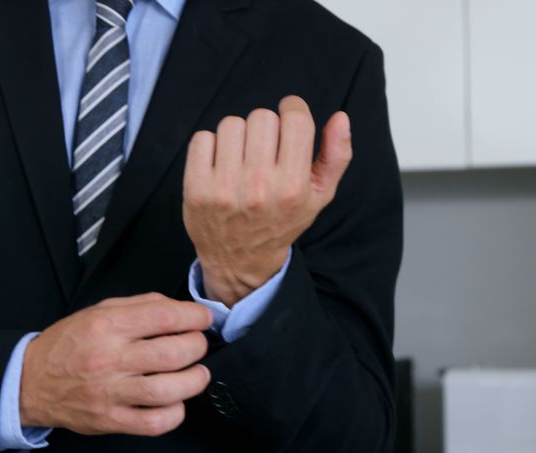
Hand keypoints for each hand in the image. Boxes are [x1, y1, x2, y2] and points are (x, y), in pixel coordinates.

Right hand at [20, 293, 212, 436]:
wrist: (31, 382)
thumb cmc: (69, 344)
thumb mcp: (98, 311)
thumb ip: (140, 305)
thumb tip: (180, 309)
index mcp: (107, 326)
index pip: (165, 317)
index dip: (195, 316)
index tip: (203, 319)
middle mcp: (109, 358)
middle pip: (173, 354)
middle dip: (197, 347)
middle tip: (198, 345)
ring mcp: (110, 393)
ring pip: (168, 390)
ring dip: (194, 380)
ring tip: (197, 374)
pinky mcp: (111, 420)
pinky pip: (154, 422)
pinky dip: (175, 413)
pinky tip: (176, 401)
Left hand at [183, 95, 352, 306]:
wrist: (239, 259)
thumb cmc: (282, 220)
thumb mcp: (319, 195)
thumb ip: (336, 156)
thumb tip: (340, 118)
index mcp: (292, 187)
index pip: (295, 119)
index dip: (293, 110)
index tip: (289, 119)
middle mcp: (258, 188)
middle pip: (262, 116)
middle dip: (266, 127)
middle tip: (264, 148)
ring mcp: (223, 189)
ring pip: (231, 124)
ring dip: (238, 136)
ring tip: (242, 159)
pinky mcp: (195, 189)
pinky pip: (202, 138)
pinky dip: (211, 146)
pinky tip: (220, 165)